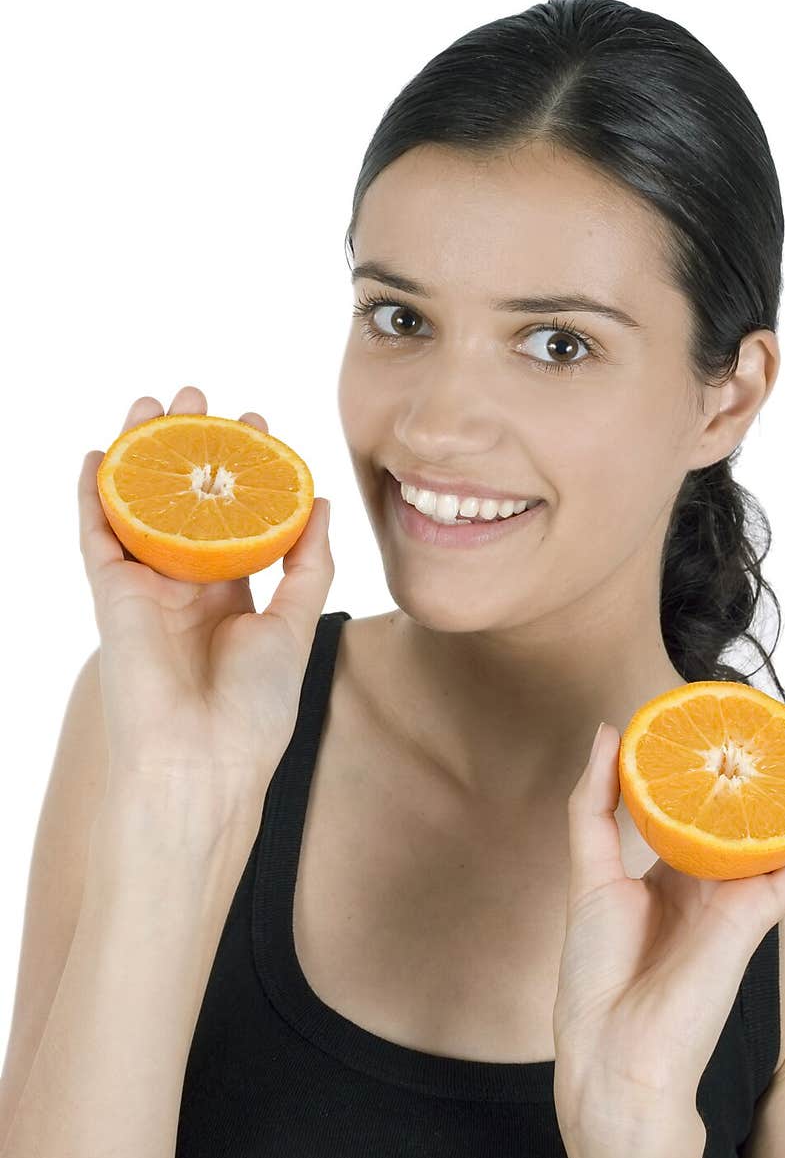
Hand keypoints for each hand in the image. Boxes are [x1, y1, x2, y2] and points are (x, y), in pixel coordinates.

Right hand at [79, 386, 333, 789]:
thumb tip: (318, 500)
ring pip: (137, 505)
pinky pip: (95, 536)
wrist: (203, 760)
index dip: (239, 469)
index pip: (230, 516)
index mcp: (227, 595)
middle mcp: (182, 587)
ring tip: (155, 402)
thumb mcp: (295, 623)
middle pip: (180, 500)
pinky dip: (93, 495)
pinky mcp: (110, 597)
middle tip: (201, 397)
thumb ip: (308, 562)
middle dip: (187, 445)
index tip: (257, 424)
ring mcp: (143, 590)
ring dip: (140, 453)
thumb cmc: (255, 707)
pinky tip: (98, 454)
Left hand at [552, 710, 784, 1133]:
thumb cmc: (595, 969)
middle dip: (766, 763)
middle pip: (750, 812)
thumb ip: (596, 801)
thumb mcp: (588, 869)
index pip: (702, 809)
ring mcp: (738, 899)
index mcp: (672, 873)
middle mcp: (712, 882)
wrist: (613, 1046)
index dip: (714, 767)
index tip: (718, 718)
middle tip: (779, 711)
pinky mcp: (756, 918)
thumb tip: (607, 730)